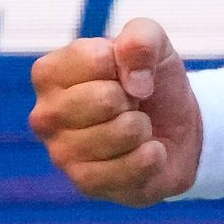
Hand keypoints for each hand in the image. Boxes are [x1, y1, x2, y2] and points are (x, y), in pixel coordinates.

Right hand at [28, 18, 200, 206]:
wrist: (177, 128)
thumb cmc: (152, 80)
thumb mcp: (155, 44)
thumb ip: (142, 38)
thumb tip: (133, 79)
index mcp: (50, 73)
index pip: (95, 59)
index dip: (125, 63)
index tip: (123, 71)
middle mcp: (45, 115)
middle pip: (105, 99)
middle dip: (134, 97)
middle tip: (131, 102)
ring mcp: (61, 153)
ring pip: (122, 132)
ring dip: (143, 126)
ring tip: (135, 127)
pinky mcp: (85, 185)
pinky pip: (132, 167)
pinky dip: (153, 155)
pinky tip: (144, 153)